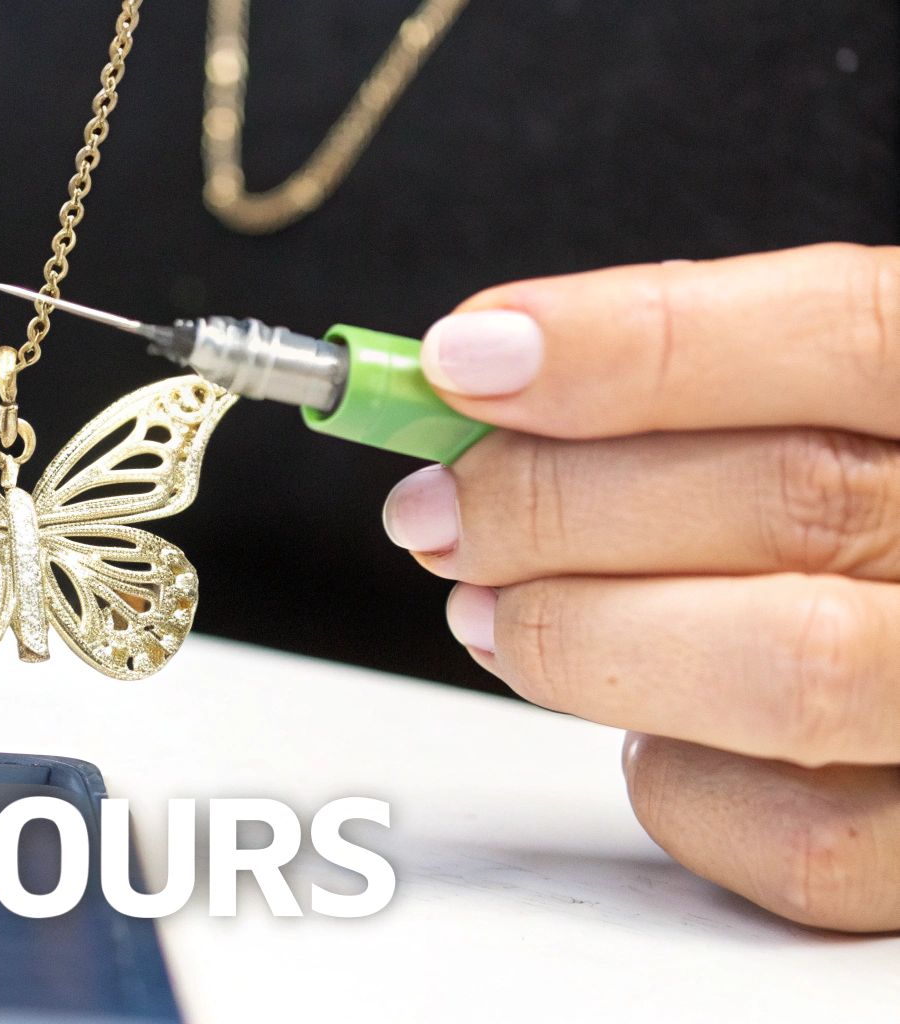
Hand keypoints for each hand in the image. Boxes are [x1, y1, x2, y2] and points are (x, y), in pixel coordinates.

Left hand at [383, 244, 899, 931]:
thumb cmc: (863, 529)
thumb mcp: (831, 420)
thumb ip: (698, 393)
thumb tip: (484, 376)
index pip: (850, 332)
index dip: (640, 341)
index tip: (465, 359)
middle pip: (794, 498)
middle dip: (557, 501)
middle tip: (436, 510)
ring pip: (786, 670)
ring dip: (582, 636)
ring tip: (485, 612)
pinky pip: (795, 841)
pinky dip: (670, 779)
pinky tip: (641, 728)